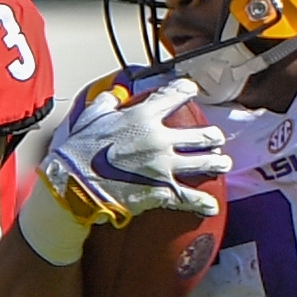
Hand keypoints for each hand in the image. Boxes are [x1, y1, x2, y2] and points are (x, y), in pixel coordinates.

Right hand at [37, 77, 231, 226]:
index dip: (185, 90)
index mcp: (142, 116)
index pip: (172, 96)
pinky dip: (203, 203)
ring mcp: (163, 166)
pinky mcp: (161, 190)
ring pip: (203, 163)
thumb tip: (115, 96)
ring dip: (217, 164)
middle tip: (216, 138)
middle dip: (212, 136)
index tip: (192, 90)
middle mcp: (159, 139)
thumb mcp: (90, 117)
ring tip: (223, 164)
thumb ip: (107, 103)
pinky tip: (212, 206)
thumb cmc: (78, 150)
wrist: (72, 184)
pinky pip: (189, 197)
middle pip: (199, 135)